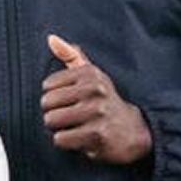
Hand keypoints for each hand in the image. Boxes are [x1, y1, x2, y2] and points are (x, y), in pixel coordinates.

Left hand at [41, 34, 152, 164]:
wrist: (134, 131)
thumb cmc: (104, 101)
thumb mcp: (92, 75)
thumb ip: (71, 56)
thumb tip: (51, 38)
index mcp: (90, 73)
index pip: (47, 85)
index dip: (55, 97)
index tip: (73, 100)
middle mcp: (95, 90)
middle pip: (46, 103)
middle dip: (54, 113)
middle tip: (74, 116)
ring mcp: (97, 112)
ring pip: (51, 121)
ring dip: (60, 128)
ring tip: (77, 126)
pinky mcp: (97, 135)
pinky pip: (60, 139)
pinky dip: (67, 142)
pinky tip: (82, 138)